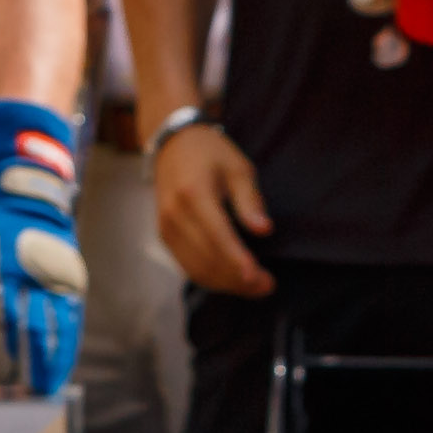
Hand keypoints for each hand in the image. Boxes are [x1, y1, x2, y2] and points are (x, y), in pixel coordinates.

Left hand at [0, 100, 87, 395]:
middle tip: (22, 392)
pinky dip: (68, 344)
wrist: (25, 191)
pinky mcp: (73, 277)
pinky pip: (72, 317)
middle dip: (27, 362)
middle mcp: (29, 271)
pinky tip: (62, 365)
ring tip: (46, 389)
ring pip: (58, 324)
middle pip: (31, 325)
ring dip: (53, 360)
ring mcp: (55, 273)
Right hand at [152, 116, 274, 296]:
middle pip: (207, 258)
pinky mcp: (164, 235)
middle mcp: (175, 214)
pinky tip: (232, 278)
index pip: (218, 235)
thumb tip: (264, 230)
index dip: (238, 260)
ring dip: (226, 284)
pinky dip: (211, 278)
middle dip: (238, 279)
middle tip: (268, 286)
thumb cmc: (211, 154)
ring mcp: (166, 227)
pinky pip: (188, 265)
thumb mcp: (238, 168)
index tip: (260, 278)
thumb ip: (250, 200)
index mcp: (194, 194)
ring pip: (196, 269)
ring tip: (255, 287)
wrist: (173, 145)